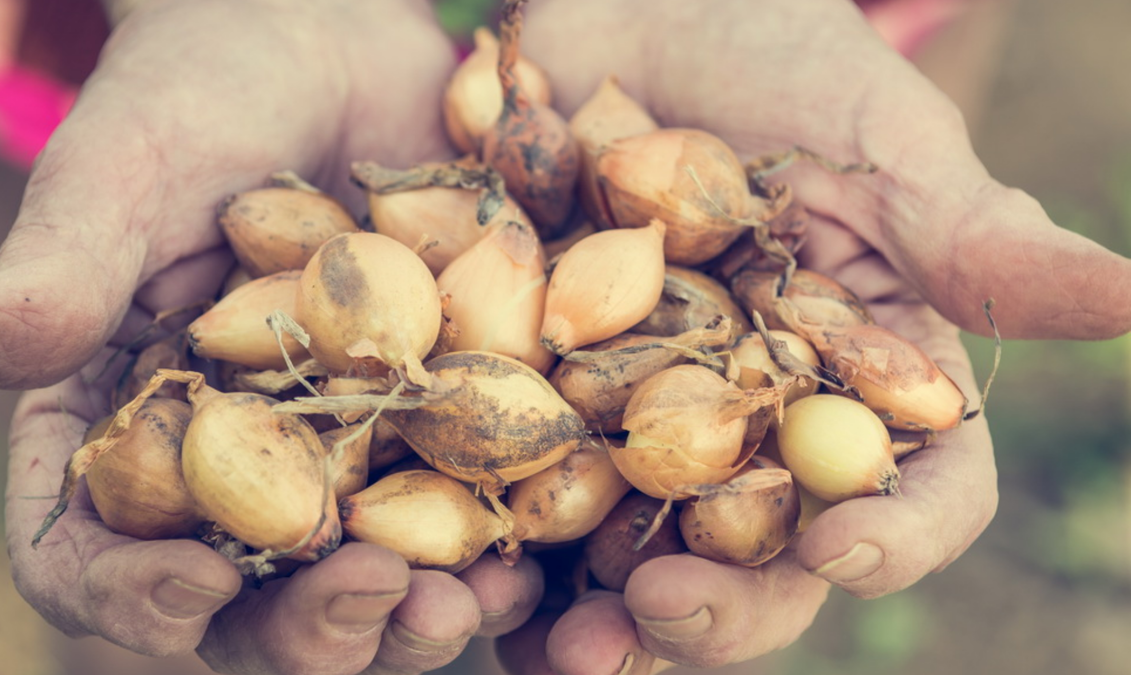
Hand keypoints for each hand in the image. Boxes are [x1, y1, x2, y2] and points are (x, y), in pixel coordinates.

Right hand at [0, 0, 541, 671]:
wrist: (328, 42)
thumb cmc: (199, 93)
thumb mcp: (124, 171)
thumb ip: (61, 271)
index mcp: (123, 426)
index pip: (88, 549)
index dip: (124, 597)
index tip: (191, 592)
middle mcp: (230, 463)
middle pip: (244, 598)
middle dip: (304, 627)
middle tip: (368, 606)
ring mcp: (337, 451)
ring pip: (360, 579)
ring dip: (408, 617)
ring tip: (461, 608)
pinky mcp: (430, 420)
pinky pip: (460, 510)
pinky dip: (494, 548)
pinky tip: (531, 559)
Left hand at [493, 0, 1130, 671]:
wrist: (625, 14)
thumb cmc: (771, 60)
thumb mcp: (874, 138)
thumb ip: (968, 234)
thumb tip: (1130, 296)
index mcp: (866, 377)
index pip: (920, 485)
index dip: (902, 533)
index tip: (854, 550)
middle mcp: (761, 421)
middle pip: (769, 554)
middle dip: (729, 607)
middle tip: (663, 622)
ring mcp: (647, 417)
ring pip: (646, 552)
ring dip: (607, 619)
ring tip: (561, 650)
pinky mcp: (543, 395)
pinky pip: (526, 491)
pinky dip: (504, 545)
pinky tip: (471, 581)